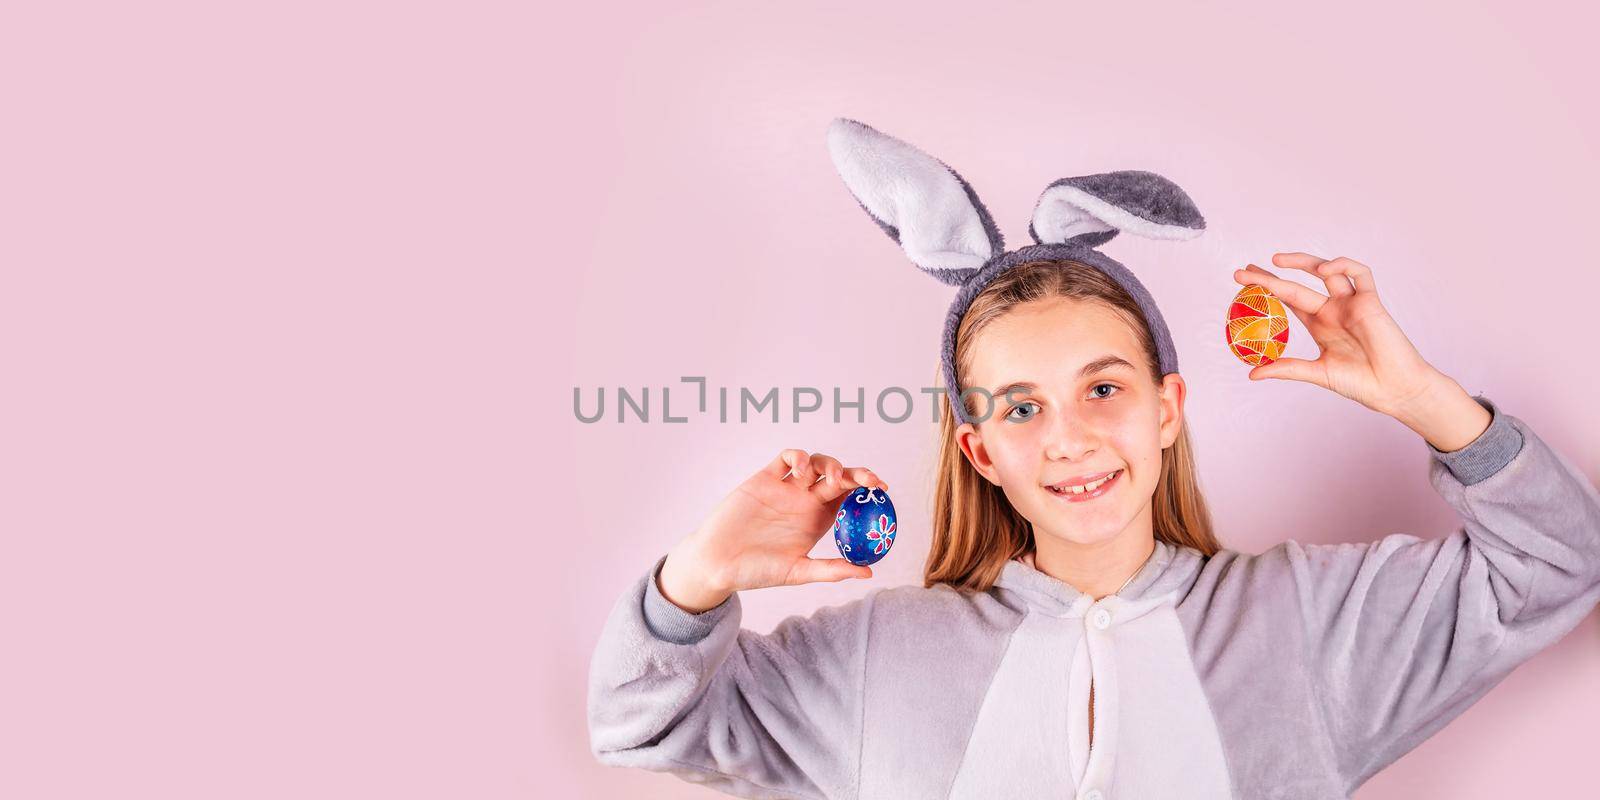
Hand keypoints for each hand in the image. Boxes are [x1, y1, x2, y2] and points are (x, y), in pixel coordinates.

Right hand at [658, 450, 886, 612]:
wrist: (717, 563)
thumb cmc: (756, 572)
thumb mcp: (798, 572)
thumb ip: (831, 569)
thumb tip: (868, 572)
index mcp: (818, 521)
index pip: (849, 499)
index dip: (867, 491)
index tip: (882, 490)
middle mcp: (805, 502)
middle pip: (839, 478)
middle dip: (857, 474)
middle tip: (869, 481)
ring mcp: (786, 488)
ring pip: (816, 464)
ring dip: (830, 464)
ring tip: (830, 480)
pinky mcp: (765, 479)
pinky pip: (786, 459)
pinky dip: (799, 456)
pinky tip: (802, 470)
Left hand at [1231, 252, 1445, 418]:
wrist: (1394, 390)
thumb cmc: (1361, 383)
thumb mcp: (1317, 373)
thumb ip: (1287, 368)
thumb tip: (1252, 373)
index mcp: (1319, 324)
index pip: (1288, 299)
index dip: (1267, 288)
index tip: (1241, 281)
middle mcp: (1333, 310)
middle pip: (1298, 284)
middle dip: (1272, 275)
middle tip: (1245, 269)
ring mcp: (1351, 304)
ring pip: (1327, 271)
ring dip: (1303, 262)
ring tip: (1277, 260)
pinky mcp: (1371, 302)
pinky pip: (1360, 274)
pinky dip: (1343, 265)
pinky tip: (1324, 269)